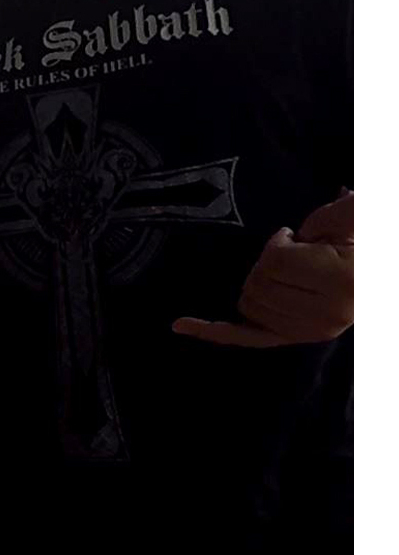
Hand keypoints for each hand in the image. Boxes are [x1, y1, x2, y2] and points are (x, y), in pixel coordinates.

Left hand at [174, 191, 353, 347]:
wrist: (373, 271)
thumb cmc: (362, 241)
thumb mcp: (353, 217)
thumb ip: (328, 216)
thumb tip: (305, 222)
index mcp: (342, 282)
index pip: (276, 262)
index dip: (277, 244)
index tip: (292, 236)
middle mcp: (327, 315)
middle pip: (258, 286)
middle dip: (265, 264)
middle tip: (290, 254)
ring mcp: (312, 331)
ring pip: (249, 307)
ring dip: (255, 284)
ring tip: (285, 273)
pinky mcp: (298, 336)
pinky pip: (249, 337)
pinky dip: (213, 332)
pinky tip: (180, 325)